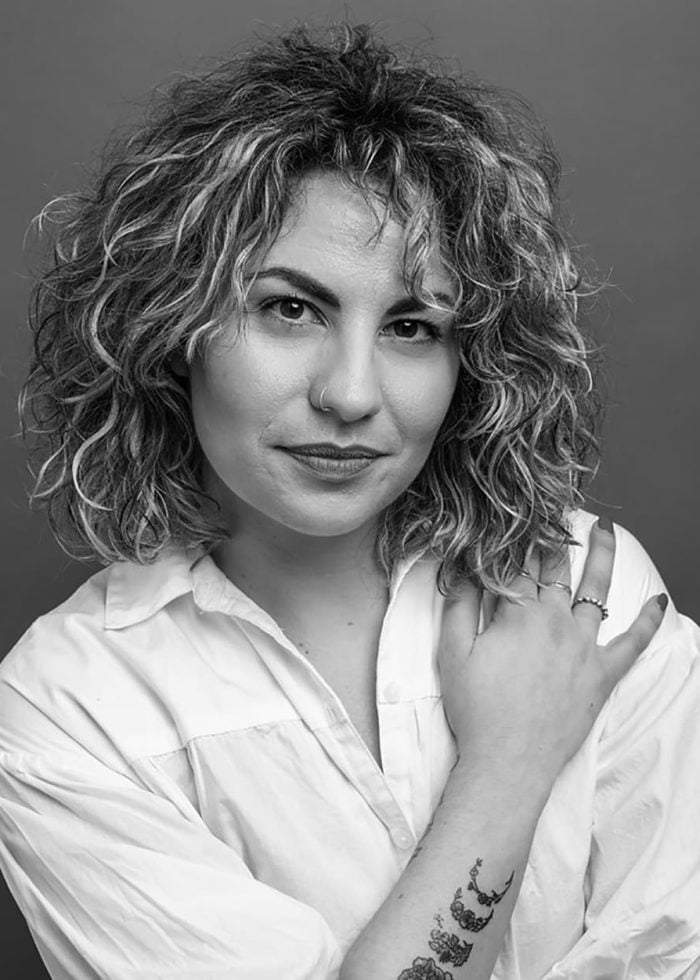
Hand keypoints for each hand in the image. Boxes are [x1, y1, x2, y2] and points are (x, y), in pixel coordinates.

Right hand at [438, 519, 666, 792]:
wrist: (508, 762)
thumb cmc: (477, 709)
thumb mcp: (453, 652)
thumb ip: (458, 603)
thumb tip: (460, 565)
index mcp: (519, 613)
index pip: (516, 563)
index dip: (514, 536)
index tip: (517, 513)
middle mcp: (557, 621)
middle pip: (557, 568)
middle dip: (555, 534)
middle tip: (557, 508)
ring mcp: (584, 646)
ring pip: (597, 590)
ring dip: (602, 557)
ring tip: (606, 530)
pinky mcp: (603, 674)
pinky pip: (634, 643)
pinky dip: (649, 621)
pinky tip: (660, 602)